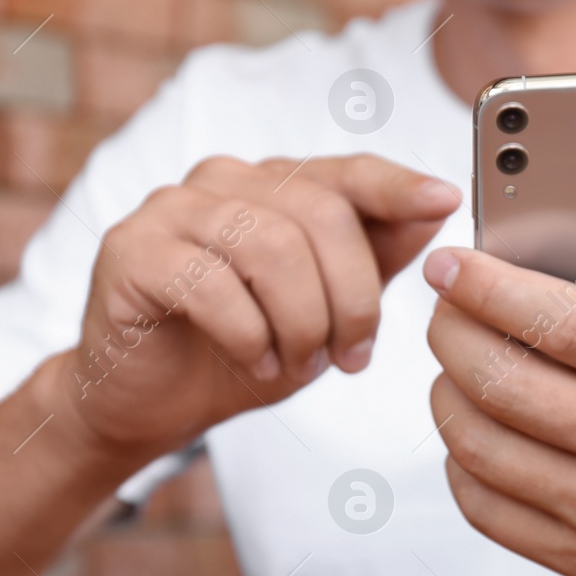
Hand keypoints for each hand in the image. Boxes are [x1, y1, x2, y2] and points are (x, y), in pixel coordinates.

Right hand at [60, 154, 458, 449]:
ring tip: (295, 364)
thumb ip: (375, 258)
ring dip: (300, 322)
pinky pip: (211, 284)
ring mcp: (172, 208)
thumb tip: (435, 207)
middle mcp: (225, 181)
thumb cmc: (240, 350)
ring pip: (271, 246)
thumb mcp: (327, 310)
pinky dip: (248, 336)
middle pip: (321, 215)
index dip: (398, 186)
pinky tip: (254, 361)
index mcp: (276, 186)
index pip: (348, 172)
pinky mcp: (131, 250)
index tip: (444, 199)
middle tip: (348, 357)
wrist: (149, 403)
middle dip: (351, 299)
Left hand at [422, 229, 575, 575]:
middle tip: (444, 305)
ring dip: (448, 393)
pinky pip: (490, 510)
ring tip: (455, 362)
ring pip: (483, 445)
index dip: (490, 287)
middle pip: (505, 381)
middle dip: (453, 331)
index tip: (452, 265)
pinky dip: (462, 464)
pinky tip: (473, 429)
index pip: (561, 322)